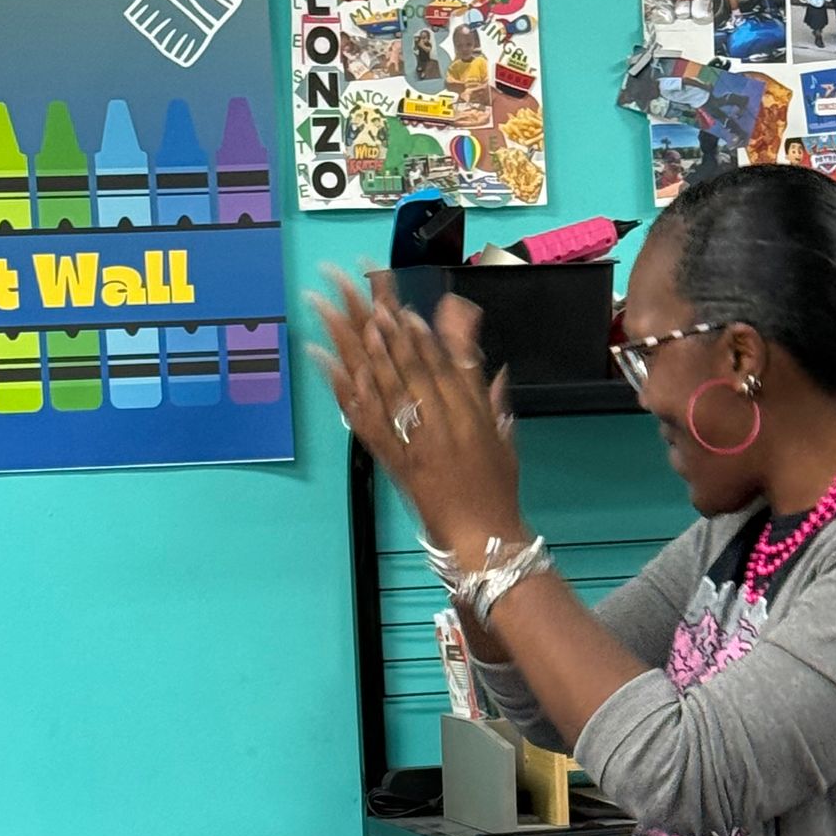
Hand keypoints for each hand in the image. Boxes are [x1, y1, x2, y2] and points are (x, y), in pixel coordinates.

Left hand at [308, 272, 524, 562]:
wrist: (482, 537)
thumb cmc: (496, 489)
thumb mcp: (503, 435)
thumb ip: (492, 395)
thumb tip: (494, 365)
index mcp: (470, 412)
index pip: (444, 364)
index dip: (422, 336)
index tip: (403, 310)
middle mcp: (441, 421)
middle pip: (410, 366)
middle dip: (388, 330)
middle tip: (366, 298)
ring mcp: (414, 440)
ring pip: (386, 386)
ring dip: (366, 349)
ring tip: (347, 319)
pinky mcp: (393, 459)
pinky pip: (367, 420)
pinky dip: (348, 391)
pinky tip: (332, 366)